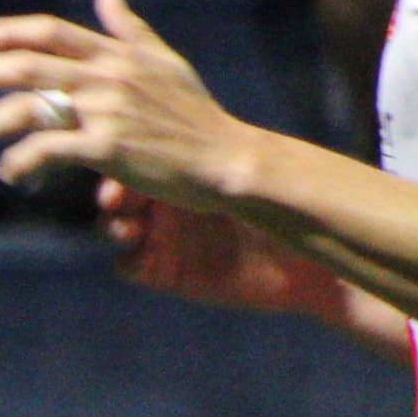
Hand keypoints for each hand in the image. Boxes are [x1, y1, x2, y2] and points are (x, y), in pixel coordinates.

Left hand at [0, 0, 264, 202]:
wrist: (226, 158)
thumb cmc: (196, 112)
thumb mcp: (166, 62)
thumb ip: (130, 30)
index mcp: (116, 54)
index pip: (50, 32)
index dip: (8, 32)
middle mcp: (107, 77)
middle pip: (26, 67)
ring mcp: (107, 112)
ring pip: (28, 110)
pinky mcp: (108, 149)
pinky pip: (48, 151)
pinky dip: (20, 162)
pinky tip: (8, 173)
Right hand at [102, 181, 353, 319]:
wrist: (304, 267)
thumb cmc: (288, 218)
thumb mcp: (255, 186)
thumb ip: (222, 170)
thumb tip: (188, 146)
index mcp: (188, 171)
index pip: (142, 159)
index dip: (128, 160)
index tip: (126, 162)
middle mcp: (169, 200)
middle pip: (120, 191)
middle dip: (113, 193)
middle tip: (117, 200)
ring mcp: (163, 235)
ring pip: (115, 225)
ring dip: (114, 226)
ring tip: (129, 230)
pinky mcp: (164, 270)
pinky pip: (127, 264)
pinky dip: (129, 260)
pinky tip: (143, 257)